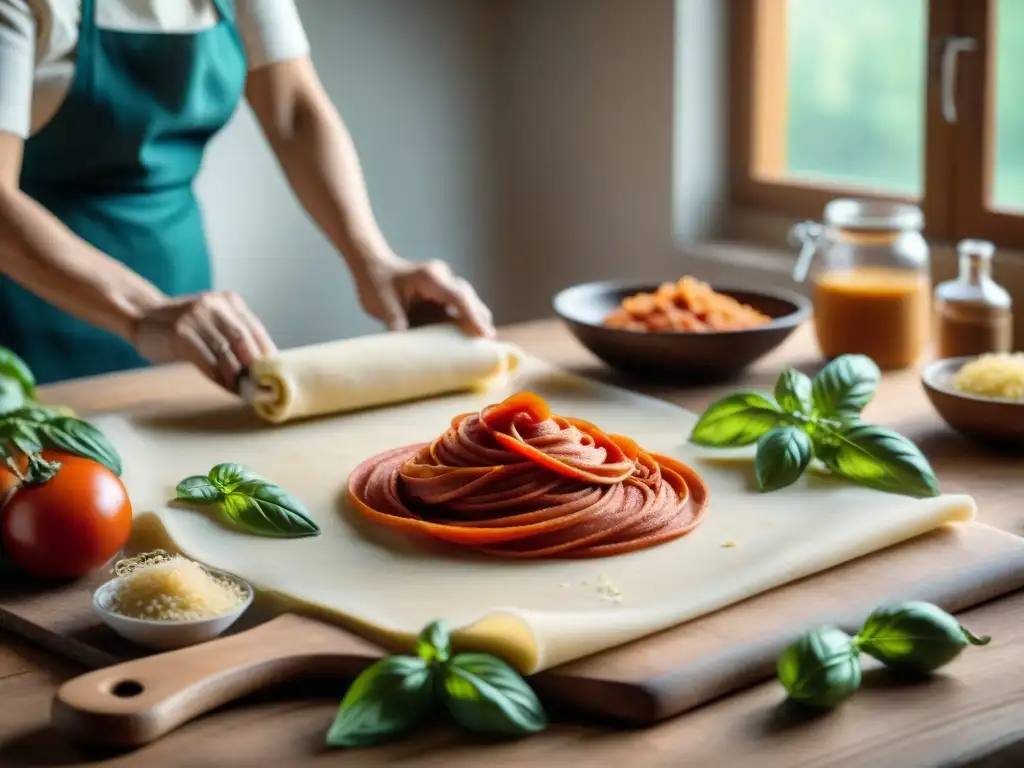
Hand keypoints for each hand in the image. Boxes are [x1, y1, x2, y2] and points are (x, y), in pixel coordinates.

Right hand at [132, 291, 277, 390]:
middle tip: (261, 388)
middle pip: (244, 340)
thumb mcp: (213, 321)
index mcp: (229, 301)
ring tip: (244, 391)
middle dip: (255, 367)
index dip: (267, 355)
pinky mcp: (180, 333)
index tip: (273, 375)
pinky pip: (207, 360)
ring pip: (227, 352)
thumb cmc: (182, 326)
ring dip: (237, 376)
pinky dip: (219, 377)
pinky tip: (225, 387)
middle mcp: (214, 305)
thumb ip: (234, 335)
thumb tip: (262, 366)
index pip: (256, 330)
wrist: (141, 316)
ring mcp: (196, 317)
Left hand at [351, 256, 494, 337]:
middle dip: (480, 320)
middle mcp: (442, 279)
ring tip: (483, 346)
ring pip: (468, 304)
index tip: (485, 334)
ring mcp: (444, 287)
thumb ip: (393, 320)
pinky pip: (458, 310)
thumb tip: (402, 342)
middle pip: (468, 299)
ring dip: (474, 322)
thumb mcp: (381, 303)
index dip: (473, 316)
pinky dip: (464, 324)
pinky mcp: (442, 298)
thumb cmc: (377, 283)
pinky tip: (467, 341)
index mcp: (430, 277)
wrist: (373, 269)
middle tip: (489, 344)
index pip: (458, 296)